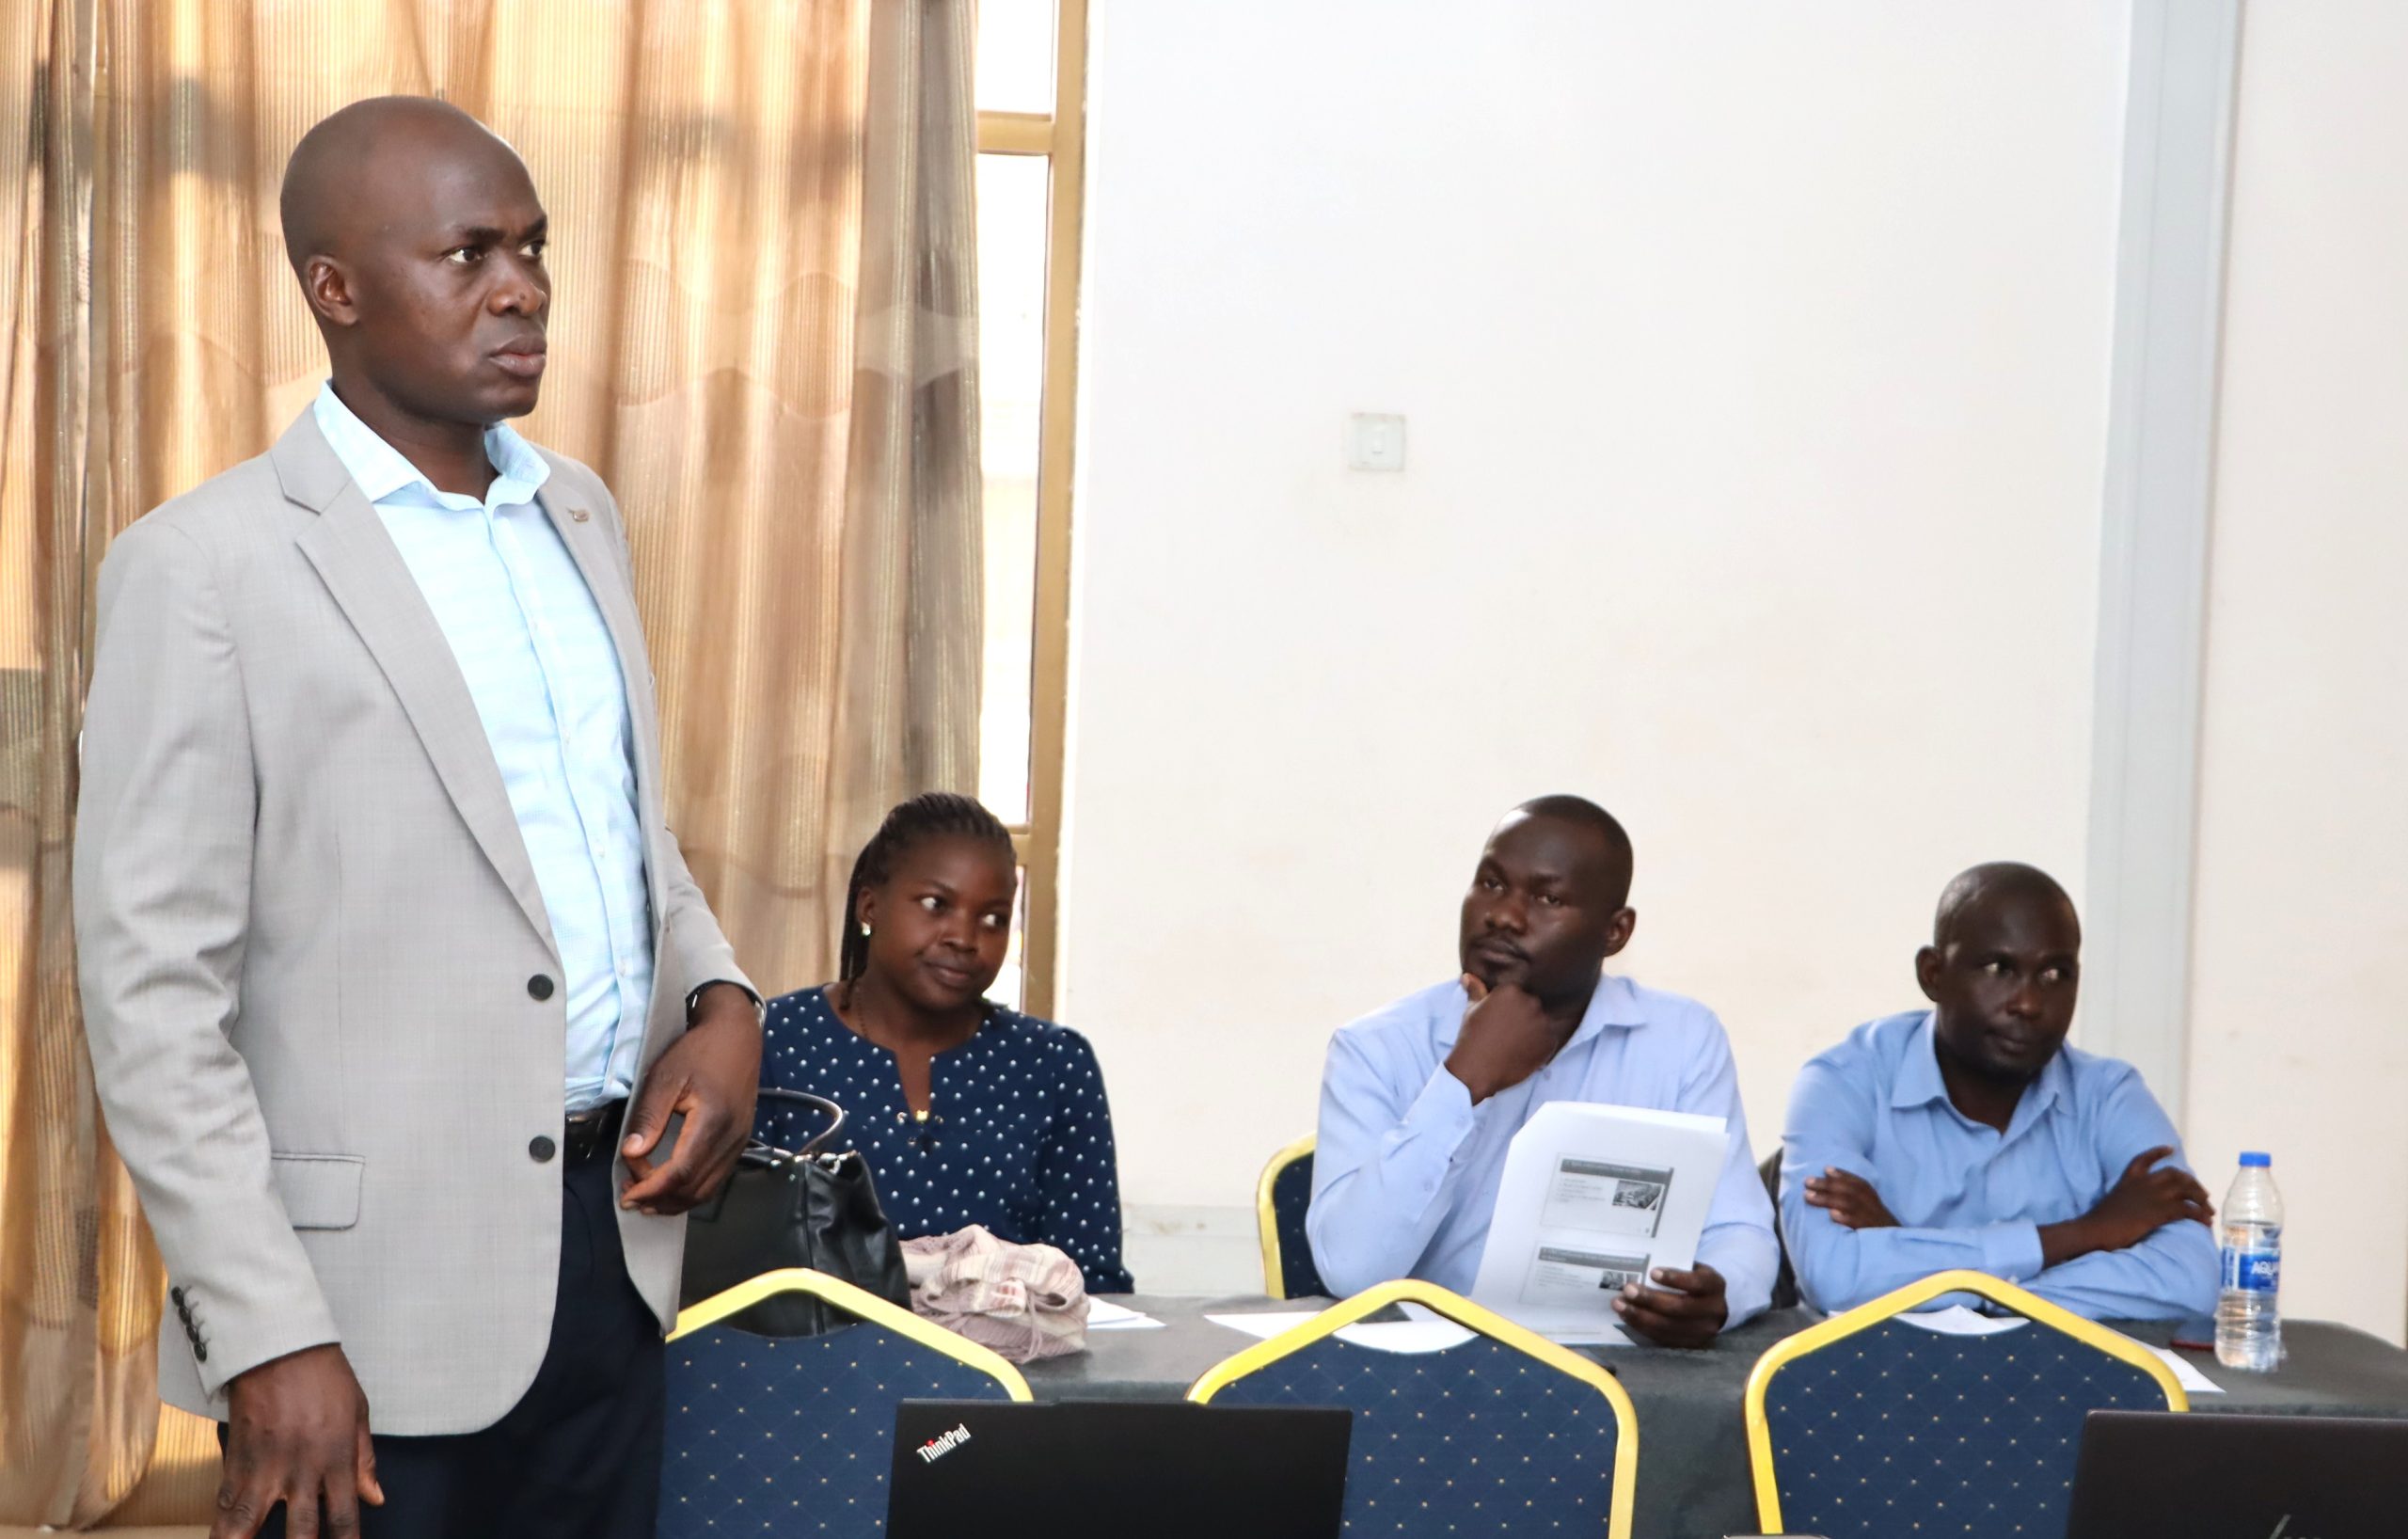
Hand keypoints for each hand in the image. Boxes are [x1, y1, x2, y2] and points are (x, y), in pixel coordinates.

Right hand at [213, 1343, 380, 1538]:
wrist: (279, 1347)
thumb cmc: (325, 1376)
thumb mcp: (358, 1413)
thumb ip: (364, 1460)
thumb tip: (376, 1497)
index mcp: (336, 1458)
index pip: (343, 1516)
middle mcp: (301, 1470)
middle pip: (301, 1531)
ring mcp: (264, 1467)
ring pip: (249, 1524)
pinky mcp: (235, 1459)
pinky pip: (225, 1502)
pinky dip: (221, 1526)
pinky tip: (222, 1536)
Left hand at [620, 984, 762, 1215]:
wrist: (736, 1036)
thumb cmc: (699, 1051)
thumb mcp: (665, 1077)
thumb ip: (649, 1116)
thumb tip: (632, 1153)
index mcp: (713, 1121)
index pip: (681, 1172)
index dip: (652, 1189)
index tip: (627, 1194)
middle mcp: (732, 1138)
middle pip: (694, 1188)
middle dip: (659, 1198)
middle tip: (630, 1193)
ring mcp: (739, 1143)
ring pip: (706, 1190)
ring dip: (675, 1200)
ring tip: (646, 1195)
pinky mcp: (740, 1143)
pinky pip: (715, 1179)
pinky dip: (691, 1190)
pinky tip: (670, 1186)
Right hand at [1442, 974, 1564, 1103]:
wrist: (1477, 1069)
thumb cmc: (1471, 1038)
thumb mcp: (1471, 1010)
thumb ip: (1476, 990)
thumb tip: (1467, 976)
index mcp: (1512, 990)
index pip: (1517, 995)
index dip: (1509, 1010)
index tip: (1500, 1022)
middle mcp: (1530, 1002)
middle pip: (1532, 1007)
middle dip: (1523, 1018)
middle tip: (1507, 1034)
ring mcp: (1542, 1022)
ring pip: (1541, 1023)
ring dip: (1533, 1032)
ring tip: (1515, 1045)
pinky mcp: (1550, 1041)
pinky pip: (1548, 1041)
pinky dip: (1539, 1047)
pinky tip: (1523, 1053)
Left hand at [1612, 1263, 1727, 1348]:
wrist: (1712, 1307)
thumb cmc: (1694, 1281)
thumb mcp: (1693, 1269)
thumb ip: (1675, 1267)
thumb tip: (1641, 1266)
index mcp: (1714, 1286)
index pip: (1696, 1283)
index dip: (1675, 1279)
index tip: (1653, 1273)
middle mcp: (1713, 1311)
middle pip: (1679, 1308)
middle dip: (1650, 1299)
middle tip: (1628, 1290)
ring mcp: (1702, 1332)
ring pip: (1668, 1326)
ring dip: (1640, 1316)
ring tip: (1619, 1304)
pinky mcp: (1689, 1344)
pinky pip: (1662, 1337)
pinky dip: (1642, 1327)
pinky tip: (1627, 1316)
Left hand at [1803, 1167, 1899, 1229]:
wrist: (1895, 1246)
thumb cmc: (1875, 1224)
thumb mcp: (1870, 1207)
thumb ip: (1853, 1194)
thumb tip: (1829, 1176)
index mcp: (1872, 1198)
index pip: (1858, 1183)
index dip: (1843, 1175)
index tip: (1825, 1169)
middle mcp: (1872, 1206)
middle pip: (1849, 1191)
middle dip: (1827, 1185)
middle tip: (1807, 1182)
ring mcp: (1871, 1219)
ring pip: (1848, 1205)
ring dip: (1827, 1199)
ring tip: (1808, 1196)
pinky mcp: (1869, 1234)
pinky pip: (1857, 1224)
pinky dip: (1845, 1218)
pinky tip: (1832, 1215)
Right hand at [2068, 1145, 2213, 1254]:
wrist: (2096, 1229)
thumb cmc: (2100, 1221)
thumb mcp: (2113, 1201)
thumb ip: (2128, 1198)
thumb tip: (2137, 1205)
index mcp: (2128, 1179)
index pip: (2144, 1159)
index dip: (2158, 1153)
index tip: (2170, 1148)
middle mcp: (2144, 1183)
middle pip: (2175, 1175)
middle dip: (2192, 1183)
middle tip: (2203, 1195)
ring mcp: (2153, 1196)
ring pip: (2186, 1190)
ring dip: (2201, 1199)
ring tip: (2209, 1209)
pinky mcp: (2160, 1211)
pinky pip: (2188, 1209)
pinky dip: (2200, 1214)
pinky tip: (2206, 1219)